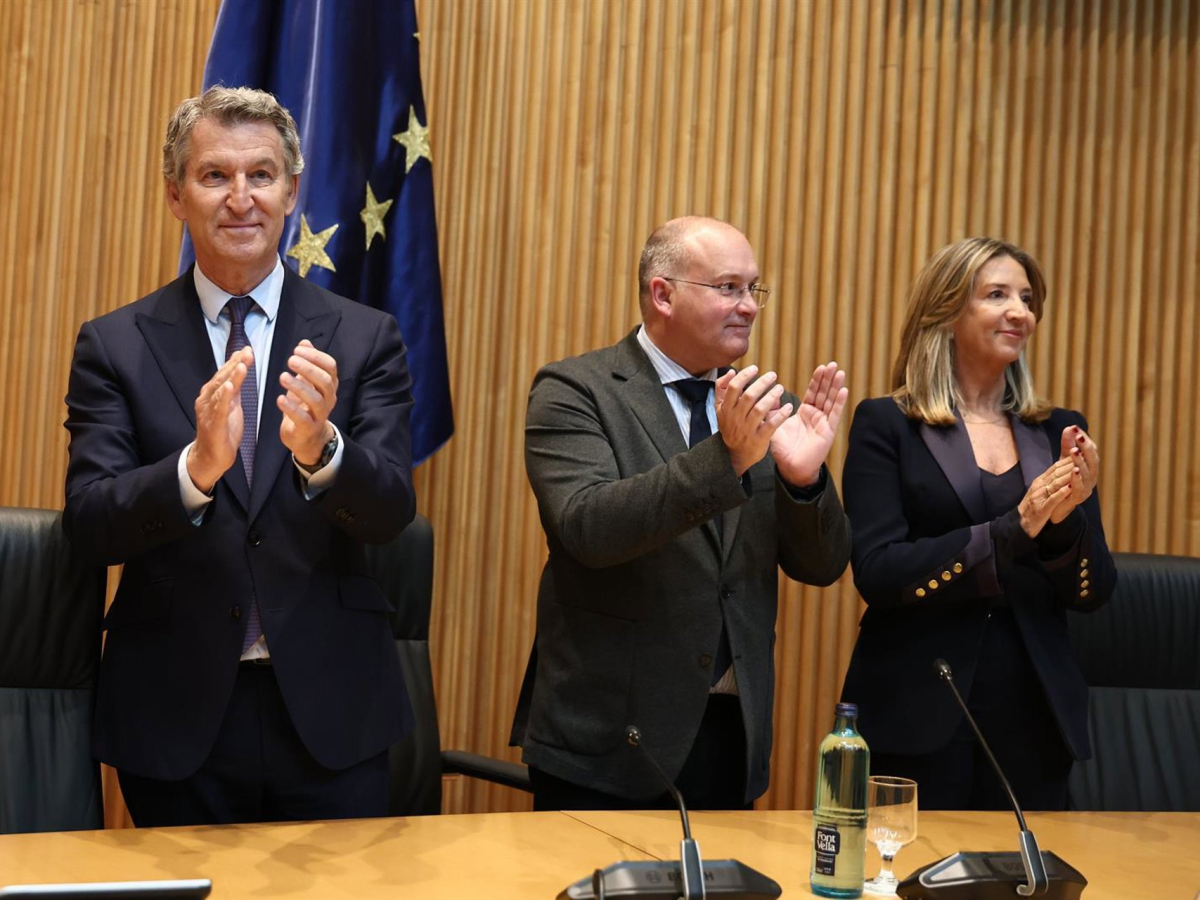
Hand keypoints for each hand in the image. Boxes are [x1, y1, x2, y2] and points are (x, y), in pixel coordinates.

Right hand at [187, 347, 252, 492]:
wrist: (211, 457)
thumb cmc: (222, 431)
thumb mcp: (232, 406)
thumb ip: (235, 389)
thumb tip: (241, 371)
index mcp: (213, 394)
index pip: (225, 373)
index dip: (236, 361)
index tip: (247, 349)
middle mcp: (207, 399)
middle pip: (222, 378)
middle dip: (235, 364)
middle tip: (247, 351)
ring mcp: (209, 411)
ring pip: (220, 390)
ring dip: (231, 377)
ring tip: (241, 364)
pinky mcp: (214, 424)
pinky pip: (219, 409)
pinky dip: (224, 397)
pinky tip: (230, 387)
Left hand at [278, 339, 338, 464]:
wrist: (308, 437)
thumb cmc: (305, 406)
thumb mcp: (307, 383)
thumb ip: (307, 363)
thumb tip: (305, 342)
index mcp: (329, 385)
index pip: (330, 367)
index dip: (316, 356)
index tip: (298, 349)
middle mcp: (328, 399)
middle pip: (326, 381)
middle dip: (308, 369)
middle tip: (290, 360)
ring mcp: (320, 415)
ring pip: (315, 400)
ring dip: (299, 386)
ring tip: (282, 377)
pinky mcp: (308, 428)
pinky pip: (302, 418)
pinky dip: (291, 408)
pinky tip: (280, 399)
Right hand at [715, 365, 792, 475]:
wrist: (733, 454)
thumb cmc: (730, 426)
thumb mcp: (720, 409)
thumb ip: (722, 389)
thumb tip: (730, 372)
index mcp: (725, 409)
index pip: (734, 388)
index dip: (745, 376)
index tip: (755, 368)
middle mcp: (735, 418)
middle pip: (749, 396)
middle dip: (762, 383)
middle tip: (773, 375)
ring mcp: (747, 430)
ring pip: (760, 409)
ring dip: (772, 396)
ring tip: (780, 388)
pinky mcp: (759, 439)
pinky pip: (771, 425)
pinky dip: (781, 415)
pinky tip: (788, 407)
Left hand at [769, 362, 848, 486]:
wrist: (790, 467)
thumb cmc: (783, 449)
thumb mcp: (774, 424)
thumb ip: (772, 410)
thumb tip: (768, 394)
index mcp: (805, 413)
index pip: (813, 392)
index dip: (817, 380)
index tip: (821, 366)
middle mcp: (816, 416)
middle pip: (824, 393)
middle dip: (828, 378)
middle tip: (832, 363)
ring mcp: (823, 423)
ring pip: (831, 401)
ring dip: (835, 386)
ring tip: (839, 372)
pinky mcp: (828, 431)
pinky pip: (834, 414)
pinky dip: (839, 402)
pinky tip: (844, 390)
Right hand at [1019, 456, 1080, 535]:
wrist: (1021, 524)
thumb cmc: (1033, 507)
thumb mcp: (1041, 491)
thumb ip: (1050, 480)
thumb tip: (1062, 470)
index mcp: (1039, 482)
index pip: (1055, 467)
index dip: (1068, 459)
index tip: (1081, 453)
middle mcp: (1039, 487)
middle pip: (1056, 473)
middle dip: (1070, 464)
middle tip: (1084, 457)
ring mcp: (1039, 497)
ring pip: (1054, 484)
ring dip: (1067, 476)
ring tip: (1079, 469)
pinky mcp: (1041, 509)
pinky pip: (1052, 499)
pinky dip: (1061, 493)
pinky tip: (1070, 488)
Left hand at [1059, 424, 1099, 506]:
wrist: (1055, 505)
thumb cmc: (1063, 480)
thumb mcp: (1064, 460)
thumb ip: (1068, 445)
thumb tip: (1071, 427)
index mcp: (1090, 467)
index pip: (1091, 451)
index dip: (1085, 440)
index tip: (1077, 430)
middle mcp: (1091, 477)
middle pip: (1093, 461)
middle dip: (1087, 448)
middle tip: (1079, 437)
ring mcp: (1086, 488)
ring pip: (1087, 473)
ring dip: (1081, 461)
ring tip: (1074, 450)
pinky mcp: (1078, 498)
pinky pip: (1079, 487)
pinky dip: (1077, 478)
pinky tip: (1074, 470)